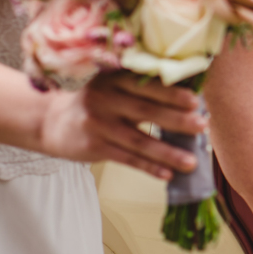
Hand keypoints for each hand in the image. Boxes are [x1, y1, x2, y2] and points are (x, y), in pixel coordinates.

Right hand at [36, 71, 207, 178]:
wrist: (50, 121)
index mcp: (114, 79)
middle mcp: (105, 99)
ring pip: (139, 141)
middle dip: (176, 119)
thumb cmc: (94, 102)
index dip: (171, 92)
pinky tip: (168, 174)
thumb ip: (139, 86)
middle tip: (202, 125)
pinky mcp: (94, 147)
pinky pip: (127, 159)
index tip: (196, 100)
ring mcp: (98, 124)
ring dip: (168, 152)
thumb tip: (187, 96)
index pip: (146, 85)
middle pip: (146, 110)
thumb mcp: (110, 84)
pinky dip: (149, 167)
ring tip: (192, 162)